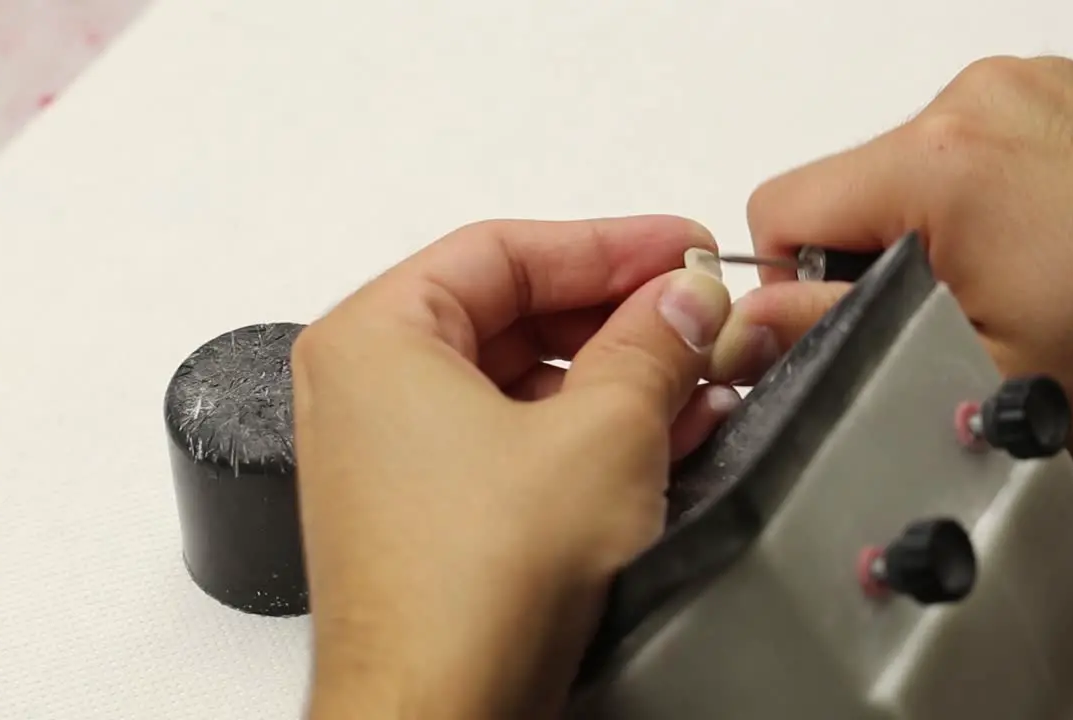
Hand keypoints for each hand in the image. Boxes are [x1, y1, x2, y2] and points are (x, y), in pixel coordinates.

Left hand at [292, 216, 736, 718]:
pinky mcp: (434, 512)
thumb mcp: (601, 436)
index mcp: (377, 339)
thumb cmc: (470, 591)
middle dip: (622, 315)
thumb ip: (652, 346)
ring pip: (525, 380)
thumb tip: (684, 301)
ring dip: (620, 376)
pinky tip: (667, 429)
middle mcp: (371, 391)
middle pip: (515, 312)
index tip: (681, 247)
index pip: (506, 251)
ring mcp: (398, 456)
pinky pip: (521, 439)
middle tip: (697, 311)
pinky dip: (593, 431)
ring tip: (701, 372)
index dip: (610, 245)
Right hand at [710, 56, 1072, 467]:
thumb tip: (751, 319)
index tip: (850, 322)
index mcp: (946, 158)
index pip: (781, 205)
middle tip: (958, 318)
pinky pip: (977, 146)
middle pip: (848, 184)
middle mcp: (986, 95)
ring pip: (910, 168)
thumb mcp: (971, 368)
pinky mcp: (1071, 93)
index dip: (794, 284)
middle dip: (875, 260)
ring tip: (1018, 286)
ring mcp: (1035, 86)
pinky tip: (1050, 251)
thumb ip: (835, 335)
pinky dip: (989, 201)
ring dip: (935, 232)